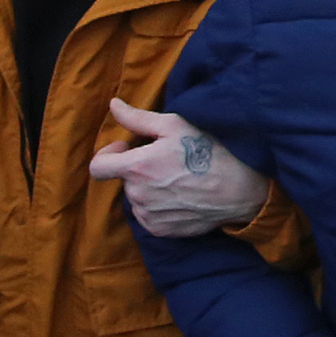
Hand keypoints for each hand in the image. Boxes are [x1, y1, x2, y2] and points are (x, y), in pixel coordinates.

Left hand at [95, 99, 267, 237]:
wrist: (237, 190)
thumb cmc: (207, 152)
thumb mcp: (174, 125)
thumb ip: (137, 118)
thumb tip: (113, 105)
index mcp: (136, 167)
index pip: (98, 167)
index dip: (108, 153)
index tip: (126, 147)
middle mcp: (138, 194)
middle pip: (123, 179)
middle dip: (137, 168)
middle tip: (165, 160)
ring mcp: (148, 215)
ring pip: (136, 198)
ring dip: (147, 188)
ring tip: (176, 179)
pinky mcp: (160, 230)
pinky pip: (148, 216)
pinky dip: (157, 206)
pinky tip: (179, 196)